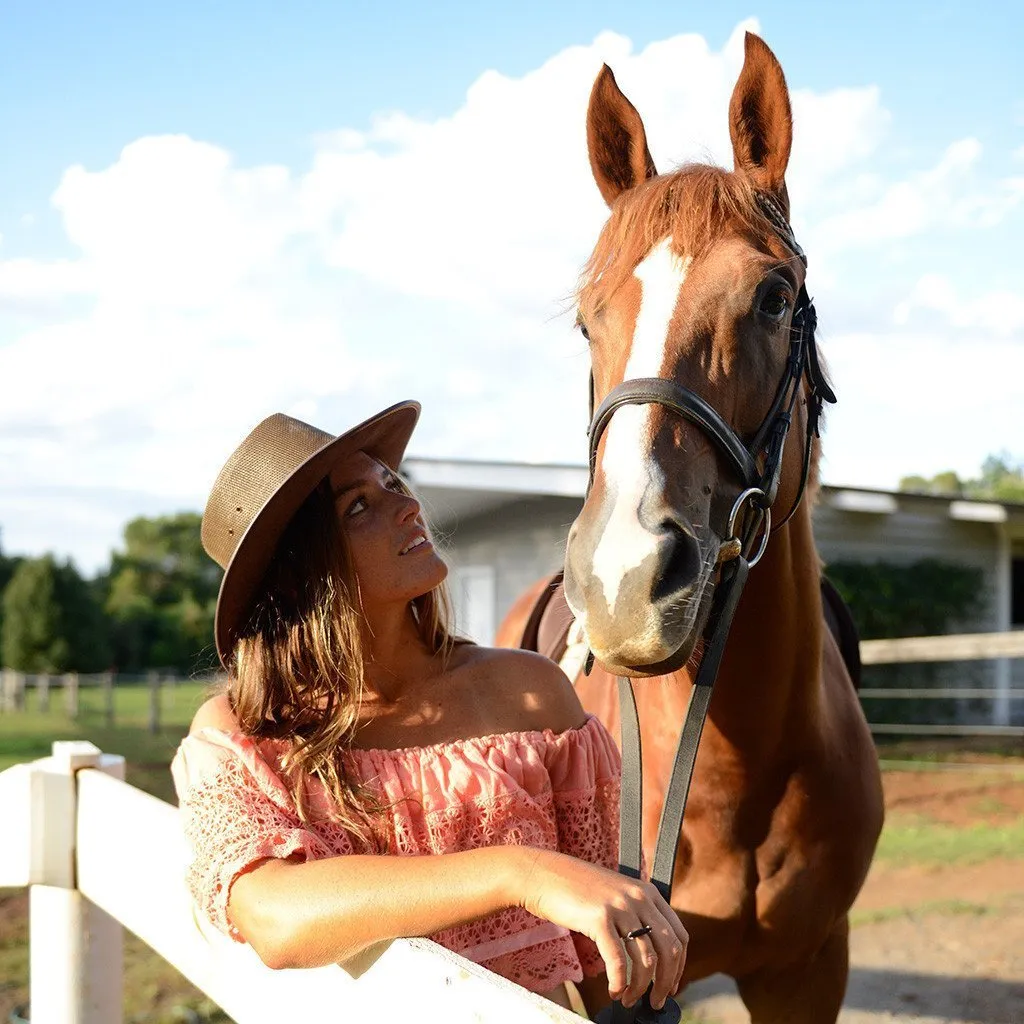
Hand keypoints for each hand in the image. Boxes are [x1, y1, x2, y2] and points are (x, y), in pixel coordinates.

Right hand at [517, 848, 687, 1009]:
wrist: (544, 873)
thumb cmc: (577, 889)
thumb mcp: (616, 894)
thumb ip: (636, 915)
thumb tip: (651, 956)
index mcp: (648, 892)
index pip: (680, 935)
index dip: (679, 967)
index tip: (671, 986)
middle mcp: (639, 898)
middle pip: (669, 950)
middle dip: (665, 983)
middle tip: (655, 1002)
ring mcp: (620, 907)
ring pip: (646, 960)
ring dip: (641, 988)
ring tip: (628, 999)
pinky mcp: (599, 918)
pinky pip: (618, 961)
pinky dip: (619, 983)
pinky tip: (614, 991)